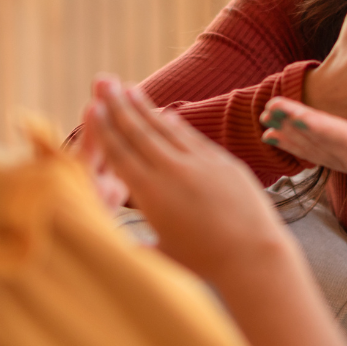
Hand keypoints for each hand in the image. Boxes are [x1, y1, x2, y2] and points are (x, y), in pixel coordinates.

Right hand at [84, 77, 289, 282]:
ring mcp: (199, 163)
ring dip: (145, 107)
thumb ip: (139, 247)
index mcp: (150, 194)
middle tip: (104, 81)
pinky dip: (177, 124)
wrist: (253, 254)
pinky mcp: (222, 162)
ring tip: (130, 88)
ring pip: (165, 128)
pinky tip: (167, 113)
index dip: (105, 128)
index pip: (120, 154)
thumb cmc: (205, 263)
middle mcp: (172, 172)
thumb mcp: (163, 255)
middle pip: (139, 132)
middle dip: (118, 105)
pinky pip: (192, 137)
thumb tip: (121, 252)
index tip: (93, 107)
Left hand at [260, 95, 346, 180]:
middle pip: (322, 144)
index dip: (323, 130)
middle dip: (296, 129)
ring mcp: (345, 160)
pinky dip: (290, 142)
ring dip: (288, 134)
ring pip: (311, 148)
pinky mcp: (337, 156)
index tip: (301, 118)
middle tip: (271, 110)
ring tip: (266, 115)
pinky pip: (309, 151)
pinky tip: (269, 129)